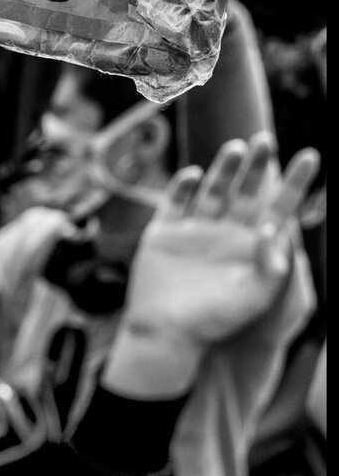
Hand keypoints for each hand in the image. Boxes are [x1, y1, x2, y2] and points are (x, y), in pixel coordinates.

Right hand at [107, 134, 317, 397]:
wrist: (166, 336)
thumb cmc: (215, 321)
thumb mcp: (258, 295)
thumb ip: (273, 262)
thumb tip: (277, 225)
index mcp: (253, 247)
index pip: (280, 207)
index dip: (295, 182)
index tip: (311, 156)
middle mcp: (226, 233)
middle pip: (246, 191)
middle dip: (258, 166)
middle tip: (267, 140)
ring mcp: (194, 232)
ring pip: (213, 190)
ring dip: (224, 169)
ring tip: (237, 148)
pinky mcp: (163, 235)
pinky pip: (174, 203)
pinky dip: (181, 186)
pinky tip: (193, 174)